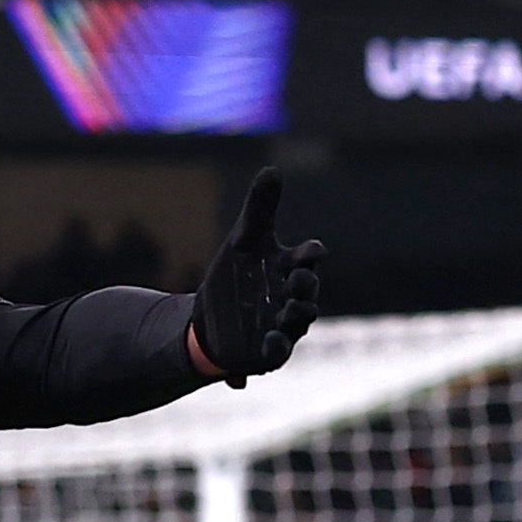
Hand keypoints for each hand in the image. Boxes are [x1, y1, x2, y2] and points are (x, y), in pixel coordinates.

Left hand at [188, 168, 323, 385]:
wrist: (208, 320)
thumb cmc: (233, 278)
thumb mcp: (243, 240)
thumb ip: (260, 209)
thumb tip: (273, 170)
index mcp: (289, 267)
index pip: (308, 258)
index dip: (311, 254)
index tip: (313, 251)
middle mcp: (292, 296)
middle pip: (309, 289)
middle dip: (306, 285)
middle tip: (298, 280)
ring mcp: (285, 325)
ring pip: (300, 320)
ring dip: (297, 314)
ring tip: (289, 309)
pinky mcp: (270, 351)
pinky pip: (280, 351)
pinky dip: (278, 346)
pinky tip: (271, 340)